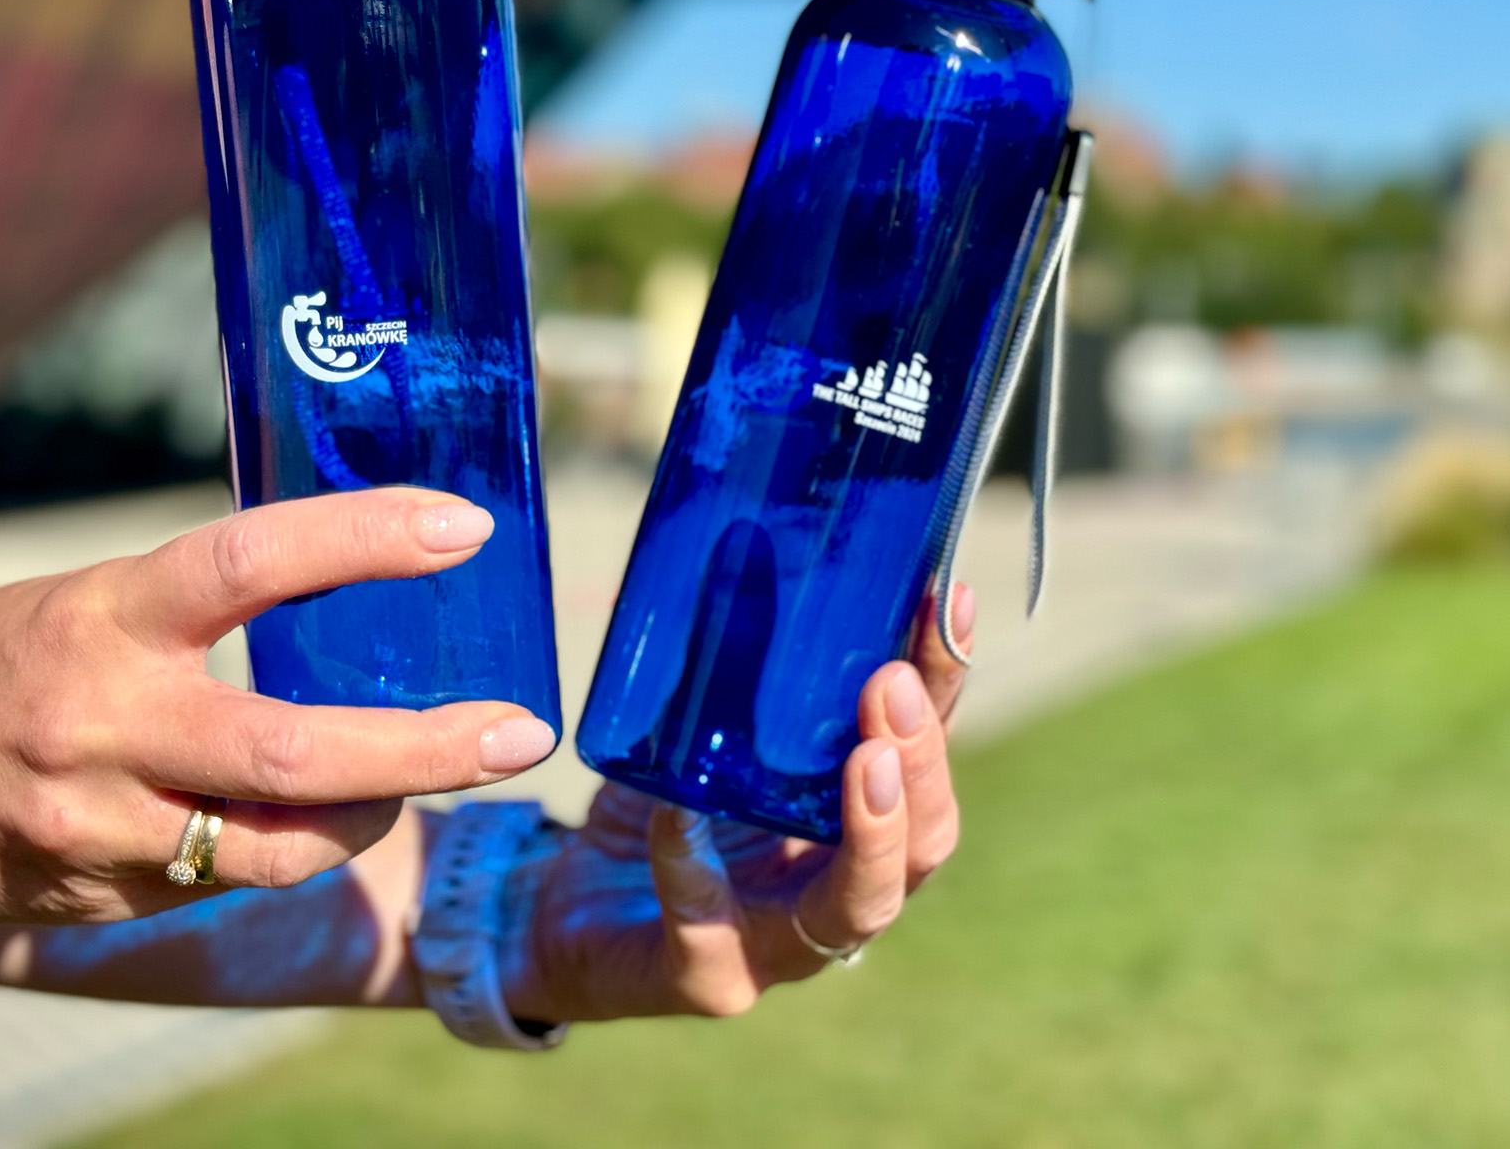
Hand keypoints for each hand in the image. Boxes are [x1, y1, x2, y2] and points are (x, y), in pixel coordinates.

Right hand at [0, 489, 553, 922]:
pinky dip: (285, 846)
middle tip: (520, 733)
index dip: (365, 539)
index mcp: (104, 617)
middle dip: (428, 749)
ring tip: (426, 775)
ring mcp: (98, 828)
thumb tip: (352, 603)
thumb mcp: (92, 603)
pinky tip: (307, 814)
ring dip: (374, 814)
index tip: (465, 528)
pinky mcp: (98, 900)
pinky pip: (227, 884)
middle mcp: (102, 725)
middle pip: (294, 751)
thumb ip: (203, 618)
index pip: (248, 559)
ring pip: (279, 848)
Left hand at [500, 585, 970, 1021]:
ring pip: (861, 906)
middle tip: (892, 683)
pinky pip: (710, 933)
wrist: (562, 905)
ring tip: (864, 757)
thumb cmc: (655, 804)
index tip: (945, 600)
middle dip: (922, 762)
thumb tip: (754, 530)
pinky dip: (696, 871)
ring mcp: (780, 947)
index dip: (947, 684)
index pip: (924, 752)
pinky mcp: (707, 979)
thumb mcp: (704, 725)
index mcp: (853, 819)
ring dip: (873, 832)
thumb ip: (741, 663)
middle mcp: (838, 887)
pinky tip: (681, 819)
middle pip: (926, 841)